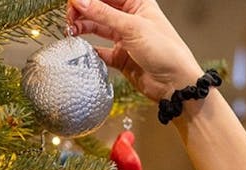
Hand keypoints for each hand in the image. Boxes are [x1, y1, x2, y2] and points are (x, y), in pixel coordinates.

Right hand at [66, 0, 202, 101]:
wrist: (176, 84)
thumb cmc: (166, 51)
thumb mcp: (132, 28)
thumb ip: (103, 14)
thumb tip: (80, 0)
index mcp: (138, 3)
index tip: (72, 1)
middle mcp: (130, 18)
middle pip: (99, 8)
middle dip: (82, 9)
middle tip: (70, 17)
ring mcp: (125, 38)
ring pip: (97, 27)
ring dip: (83, 27)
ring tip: (71, 30)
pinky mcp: (121, 57)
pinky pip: (100, 51)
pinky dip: (90, 50)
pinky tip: (81, 48)